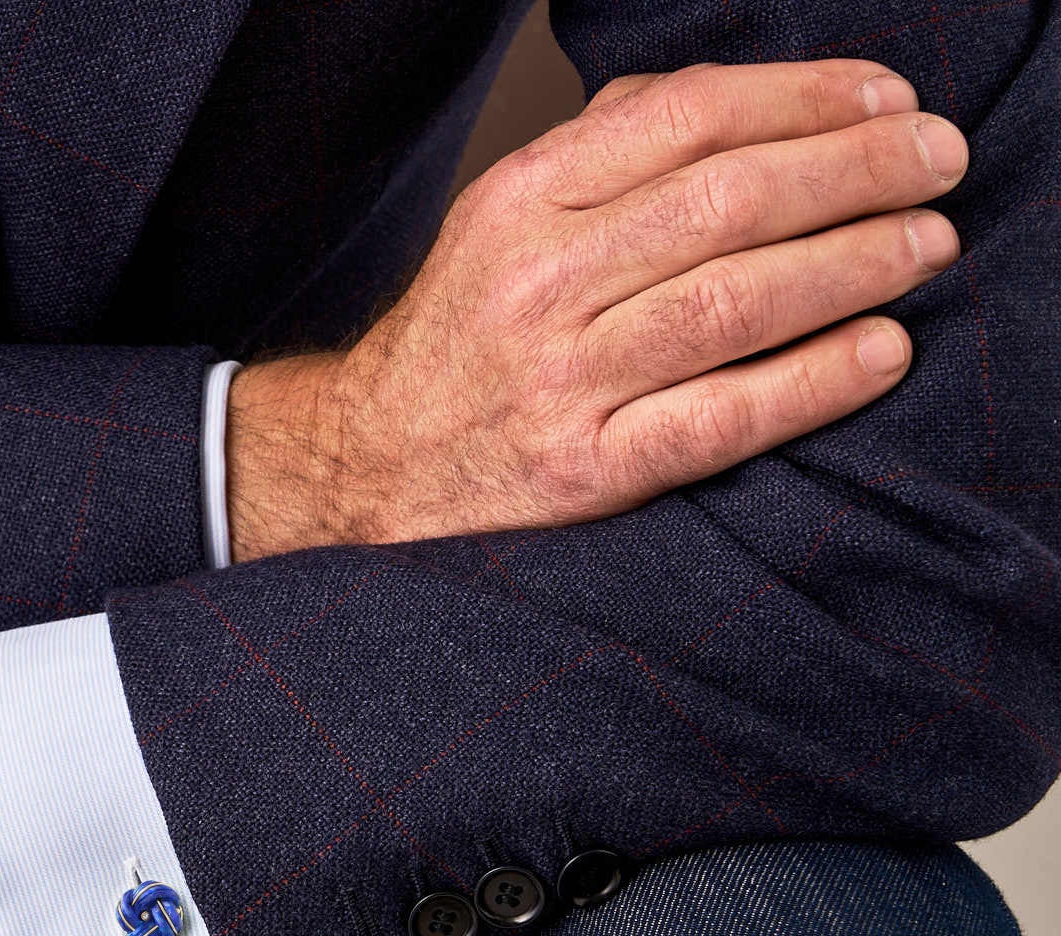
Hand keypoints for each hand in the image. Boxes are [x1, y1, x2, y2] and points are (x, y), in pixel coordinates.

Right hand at [227, 60, 966, 560]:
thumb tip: (731, 100)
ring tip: (928, 243)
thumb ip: (599, 154)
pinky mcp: (585, 472)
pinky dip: (815, 380)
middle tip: (937, 160)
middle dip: (857, 169)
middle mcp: (536, 283)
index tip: (886, 96)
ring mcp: (560, 381)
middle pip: (726, 200)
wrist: (365, 469)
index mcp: (519, 202)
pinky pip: (722, 416)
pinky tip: (882, 350)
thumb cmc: (457, 343)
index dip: (804, 97)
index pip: (685, 118)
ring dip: (855, 262)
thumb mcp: (499, 224)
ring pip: (736, 299)